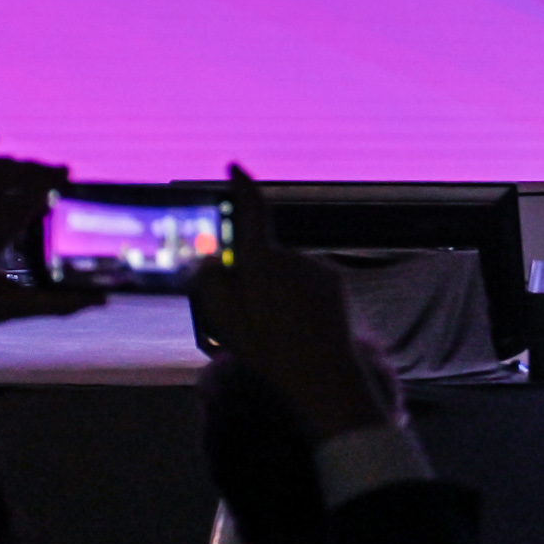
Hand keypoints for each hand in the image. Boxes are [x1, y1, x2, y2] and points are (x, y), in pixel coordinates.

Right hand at [189, 166, 400, 439]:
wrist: (322, 374)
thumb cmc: (268, 350)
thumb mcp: (222, 320)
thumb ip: (210, 282)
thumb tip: (211, 258)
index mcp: (260, 261)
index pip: (251, 211)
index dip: (242, 187)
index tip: (236, 168)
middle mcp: (290, 256)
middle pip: (262, 254)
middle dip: (252, 273)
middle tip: (249, 316)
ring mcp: (315, 266)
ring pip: (285, 270)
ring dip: (277, 288)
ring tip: (278, 328)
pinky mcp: (334, 280)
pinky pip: (306, 280)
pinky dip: (298, 295)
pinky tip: (299, 325)